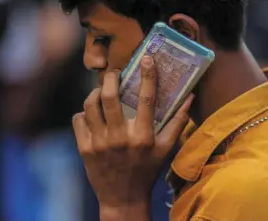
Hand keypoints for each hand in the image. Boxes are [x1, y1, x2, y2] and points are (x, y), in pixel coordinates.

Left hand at [72, 56, 193, 219]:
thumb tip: (188, 97)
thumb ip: (178, 123)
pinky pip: (78, 119)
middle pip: (110, 96)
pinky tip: (92, 114)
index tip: (147, 59)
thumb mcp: (165, 150)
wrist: (122, 199)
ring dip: (95, 92)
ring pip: (90, 105)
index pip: (146, 99)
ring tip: (101, 91)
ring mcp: (99, 143)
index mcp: (143, 137)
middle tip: (114, 73)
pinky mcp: (84, 148)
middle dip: (111, 77)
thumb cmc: (146, 172)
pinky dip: (84, 112)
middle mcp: (119, 138)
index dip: (148, 76)